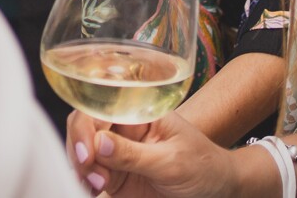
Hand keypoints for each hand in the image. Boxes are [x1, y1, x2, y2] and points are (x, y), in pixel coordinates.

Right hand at [65, 110, 260, 197]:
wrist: (217, 192)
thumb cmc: (203, 167)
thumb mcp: (172, 162)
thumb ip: (134, 154)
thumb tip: (98, 142)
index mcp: (139, 112)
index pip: (102, 108)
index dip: (87, 127)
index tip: (87, 153)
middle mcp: (124, 129)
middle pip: (85, 128)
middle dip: (80, 149)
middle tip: (90, 175)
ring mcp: (118, 153)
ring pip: (83, 153)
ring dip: (81, 169)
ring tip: (95, 186)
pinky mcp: (116, 176)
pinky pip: (90, 175)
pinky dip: (85, 182)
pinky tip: (91, 189)